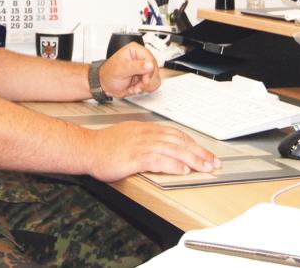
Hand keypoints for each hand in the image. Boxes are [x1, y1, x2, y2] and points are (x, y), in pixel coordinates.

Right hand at [85, 121, 219, 181]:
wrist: (87, 148)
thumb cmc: (105, 146)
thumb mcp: (130, 136)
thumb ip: (147, 140)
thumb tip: (164, 149)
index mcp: (147, 129)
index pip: (177, 134)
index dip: (194, 144)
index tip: (205, 154)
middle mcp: (147, 134)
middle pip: (179, 141)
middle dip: (199, 152)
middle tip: (213, 162)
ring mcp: (141, 145)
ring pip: (173, 150)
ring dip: (192, 159)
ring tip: (204, 167)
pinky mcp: (134, 157)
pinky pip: (158, 160)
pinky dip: (173, 165)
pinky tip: (182, 170)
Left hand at [99, 42, 160, 97]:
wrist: (105, 85)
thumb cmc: (109, 74)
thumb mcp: (121, 69)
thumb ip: (136, 67)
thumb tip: (149, 65)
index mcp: (135, 50)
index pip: (150, 59)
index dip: (149, 71)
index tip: (144, 79)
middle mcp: (141, 58)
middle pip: (155, 69)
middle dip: (146, 80)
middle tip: (138, 84)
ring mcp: (144, 69)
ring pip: (155, 78)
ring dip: (145, 86)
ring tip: (135, 86)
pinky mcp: (145, 78)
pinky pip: (153, 84)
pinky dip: (145, 89)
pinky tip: (136, 88)